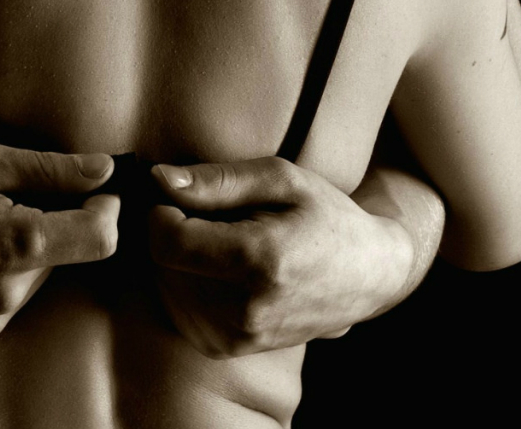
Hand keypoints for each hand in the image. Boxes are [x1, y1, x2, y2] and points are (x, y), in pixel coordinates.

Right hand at [0, 135, 119, 340]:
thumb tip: (98, 171)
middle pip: (67, 251)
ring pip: (39, 272)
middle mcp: (2, 291)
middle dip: (52, 217)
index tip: (92, 186)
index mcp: (8, 243)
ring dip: (23, 242)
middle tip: (0, 191)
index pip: (100, 237)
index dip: (106, 206)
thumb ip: (42, 168)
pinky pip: (9, 292)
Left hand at [148, 157, 413, 357]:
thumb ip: (217, 180)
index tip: (182, 198)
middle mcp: (244, 309)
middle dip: (175, 232)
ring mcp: (233, 336)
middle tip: (218, 220)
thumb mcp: (282, 180)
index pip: (166, 241)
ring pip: (164, 284)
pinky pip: (174, 305)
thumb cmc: (325, 217)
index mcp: (261, 261)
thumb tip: (158, 179)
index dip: (162, 212)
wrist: (367, 278)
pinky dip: (187, 282)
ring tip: (227, 246)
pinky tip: (224, 272)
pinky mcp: (224, 347)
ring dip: (180, 259)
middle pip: (161, 262)